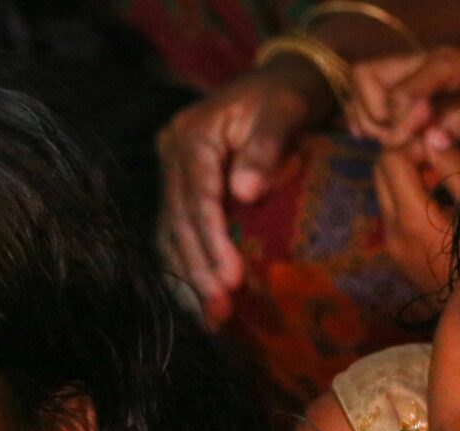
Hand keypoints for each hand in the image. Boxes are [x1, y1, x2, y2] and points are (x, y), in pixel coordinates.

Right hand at [156, 61, 332, 326]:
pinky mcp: (181, 192)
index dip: (211, 241)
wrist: (284, 82)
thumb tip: (245, 193)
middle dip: (198, 271)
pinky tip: (198, 303)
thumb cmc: (288, 98)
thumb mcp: (283, 111)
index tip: (231, 279)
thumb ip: (265, 148)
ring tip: (210, 318)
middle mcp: (171, 156)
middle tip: (220, 311)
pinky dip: (186, 271)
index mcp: (191, 135)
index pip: (196, 197)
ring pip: (170, 236)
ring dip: (188, 280)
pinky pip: (175, 237)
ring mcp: (172, 175)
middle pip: (178, 223)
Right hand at [349, 47, 459, 152]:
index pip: (396, 95)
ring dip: (369, 116)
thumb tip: (432, 138)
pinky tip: (379, 135)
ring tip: (394, 138)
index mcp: (442, 64)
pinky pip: (367, 91)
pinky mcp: (406, 80)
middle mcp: (419, 60)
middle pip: (366, 77)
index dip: (398, 126)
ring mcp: (410, 68)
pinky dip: (365, 113)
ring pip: (362, 83)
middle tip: (399, 140)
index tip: (413, 145)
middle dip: (375, 116)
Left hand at [372, 143, 459, 295]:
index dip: (412, 137)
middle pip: (381, 170)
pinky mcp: (399, 253)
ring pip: (385, 189)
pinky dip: (410, 191)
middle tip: (438, 141)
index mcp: (410, 217)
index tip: (438, 129)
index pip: (390, 157)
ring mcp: (393, 244)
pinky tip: (442, 191)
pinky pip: (395, 210)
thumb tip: (431, 134)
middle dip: (405, 149)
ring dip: (407, 170)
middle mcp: (392, 231)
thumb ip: (454, 167)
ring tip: (443, 162)